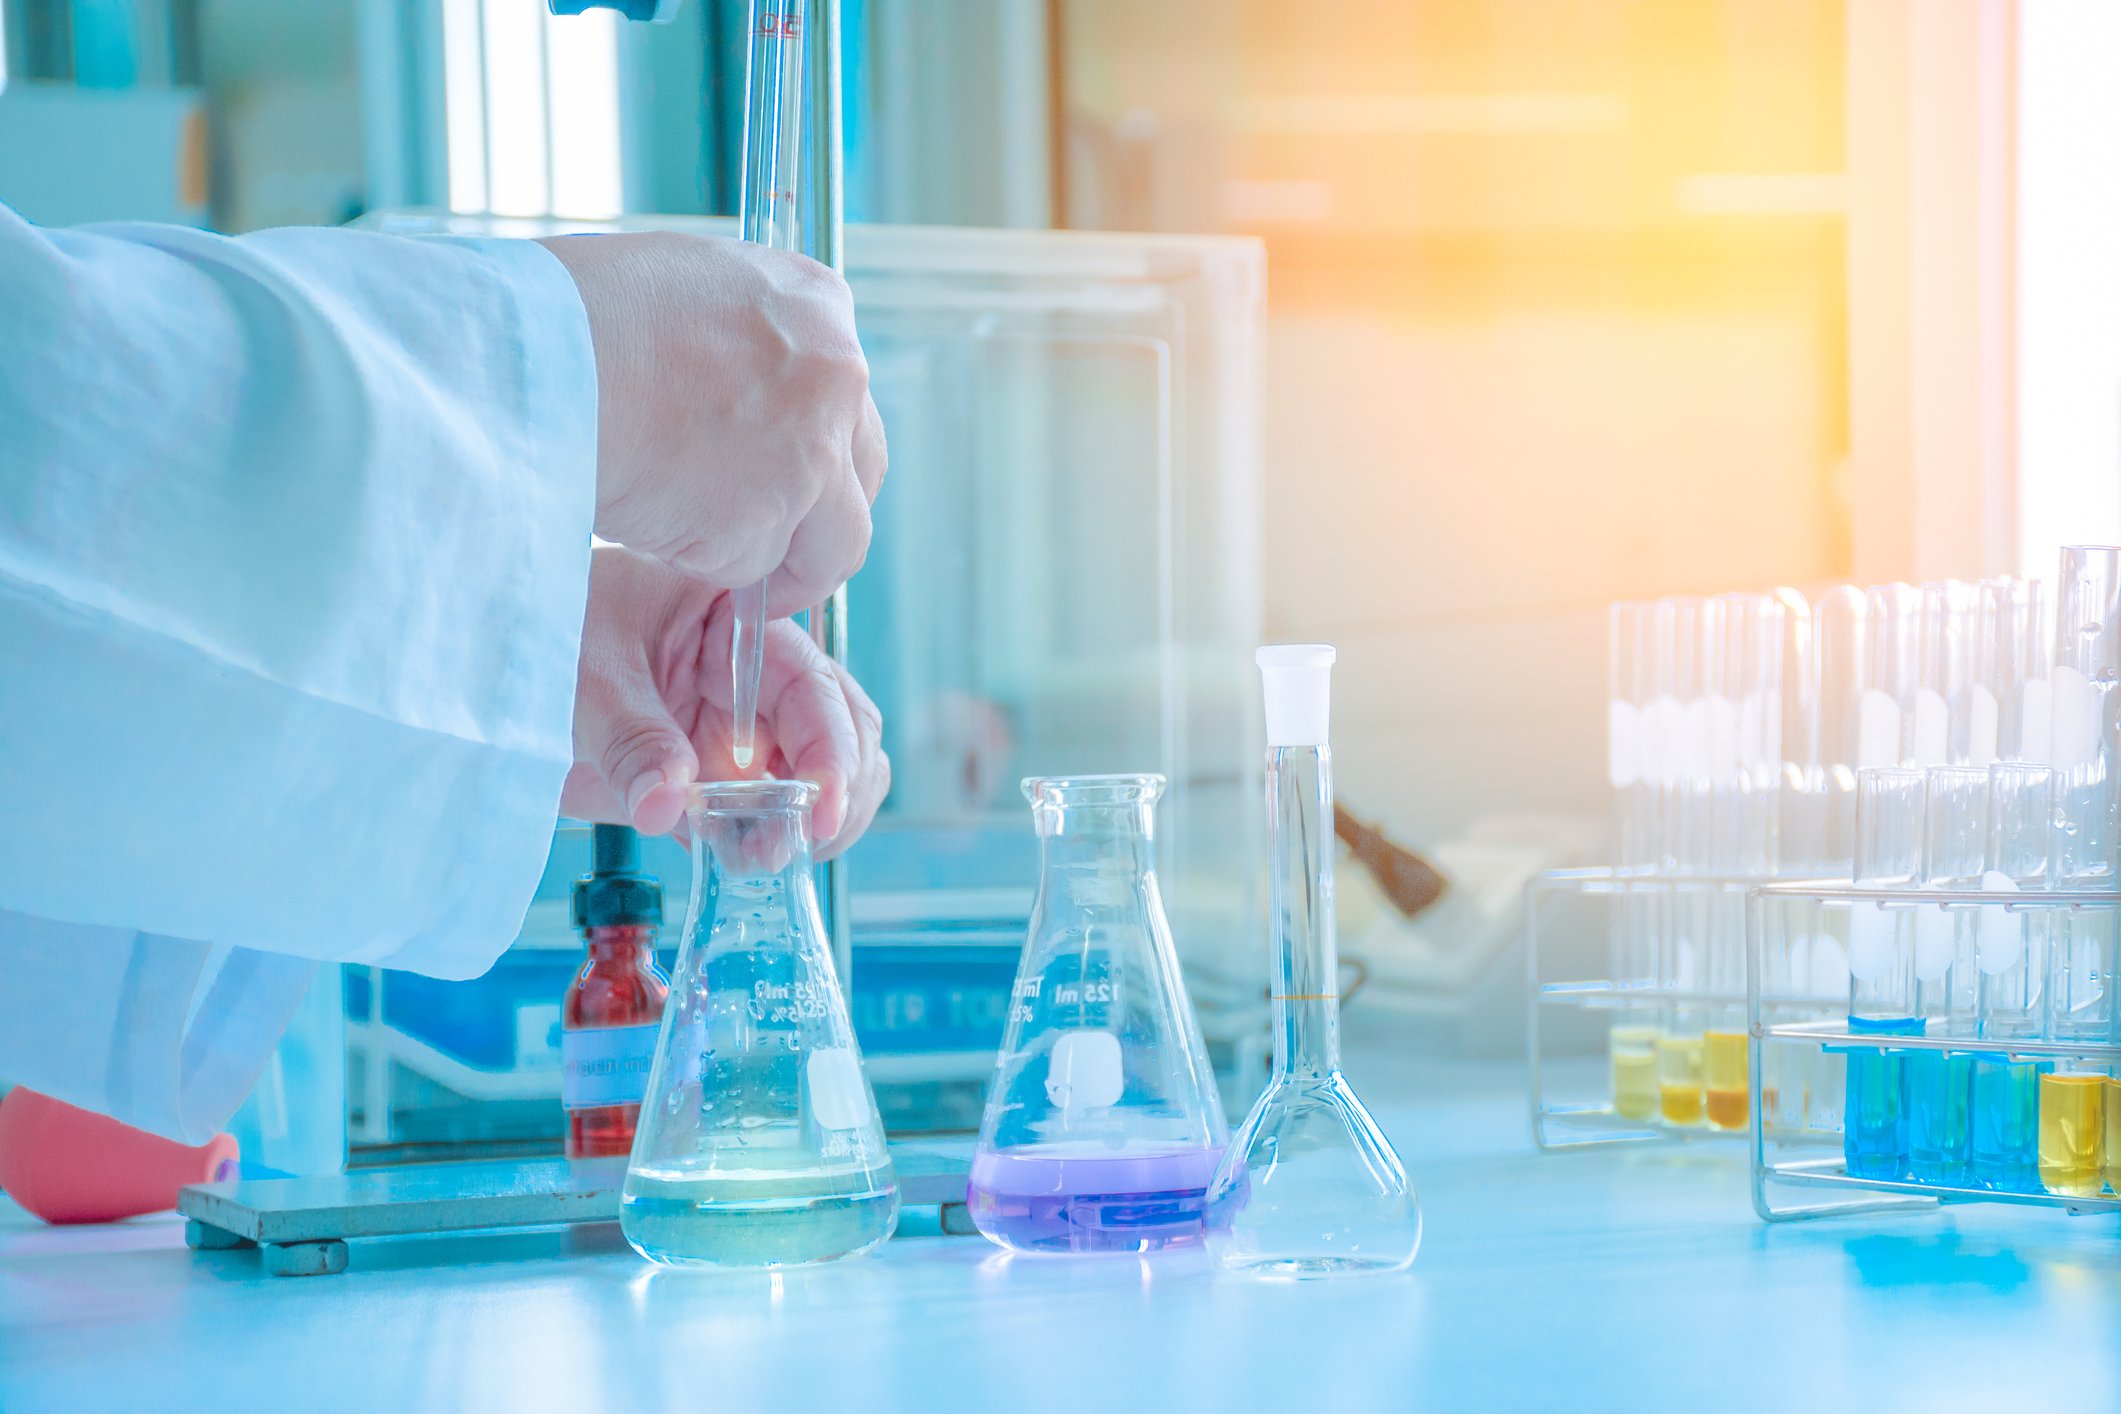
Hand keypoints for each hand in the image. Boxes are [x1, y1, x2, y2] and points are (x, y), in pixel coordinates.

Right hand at [538, 232, 886, 614]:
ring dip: (772, 560)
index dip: (815, 450)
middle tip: (771, 546)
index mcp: (816, 303)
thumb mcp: (681, 291)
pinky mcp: (771, 520)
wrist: (531, 358)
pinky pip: (746, 567)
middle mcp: (835, 374)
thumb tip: (737, 397)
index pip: (846, 397)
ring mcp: (812, 451)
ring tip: (695, 546)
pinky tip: (647, 521)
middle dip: (819, 518)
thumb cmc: (569, 318)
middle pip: (861, 474)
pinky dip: (700, 560)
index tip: (784, 480)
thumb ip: (735, 342)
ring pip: (829, 543)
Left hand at [563, 545, 888, 859]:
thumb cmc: (542, 632)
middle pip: (845, 731)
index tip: (819, 812)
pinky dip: (770, 843)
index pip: (814, 687)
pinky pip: (767, 815)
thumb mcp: (584, 676)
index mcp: (738, 622)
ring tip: (764, 856)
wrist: (491, 670)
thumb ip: (631, 738)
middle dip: (838, 792)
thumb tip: (668, 806)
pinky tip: (740, 860)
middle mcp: (754, 676)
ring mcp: (739, 728)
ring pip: (822, 777)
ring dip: (815, 823)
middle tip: (794, 844)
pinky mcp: (714, 778)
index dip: (832, 752)